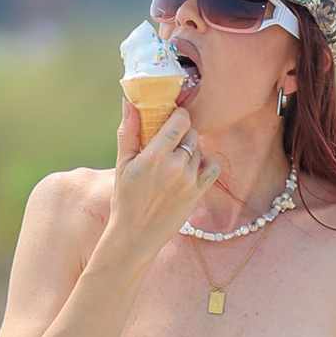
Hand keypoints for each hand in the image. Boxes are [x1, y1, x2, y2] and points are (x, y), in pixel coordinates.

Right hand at [105, 98, 220, 265]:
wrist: (136, 236)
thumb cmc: (125, 199)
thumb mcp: (122, 164)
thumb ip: (129, 130)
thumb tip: (129, 101)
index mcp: (156, 155)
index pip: (181, 120)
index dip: (178, 116)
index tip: (171, 120)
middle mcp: (176, 165)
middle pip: (192, 133)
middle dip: (182, 135)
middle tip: (170, 144)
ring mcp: (189, 180)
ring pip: (200, 150)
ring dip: (191, 151)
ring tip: (175, 162)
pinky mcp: (197, 193)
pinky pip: (213, 168)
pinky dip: (206, 164)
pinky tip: (192, 169)